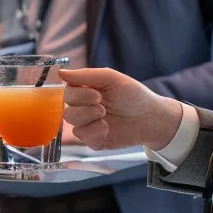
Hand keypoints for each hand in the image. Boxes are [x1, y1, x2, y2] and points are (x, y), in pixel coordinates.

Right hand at [60, 68, 184, 151]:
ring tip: (106, 116)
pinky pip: (83, 138)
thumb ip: (86, 75)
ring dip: (89, 118)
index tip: (97, 94)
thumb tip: (61, 73)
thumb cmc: (133, 95)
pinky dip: (94, 132)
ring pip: (72, 124)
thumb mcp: (112, 78)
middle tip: (103, 105)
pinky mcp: (94, 140)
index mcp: (86, 91)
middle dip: (85, 107)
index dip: (78, 94)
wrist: (150, 117)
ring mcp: (88, 125)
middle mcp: (84, 108)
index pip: (67, 93)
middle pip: (66, 110)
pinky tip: (107, 128)